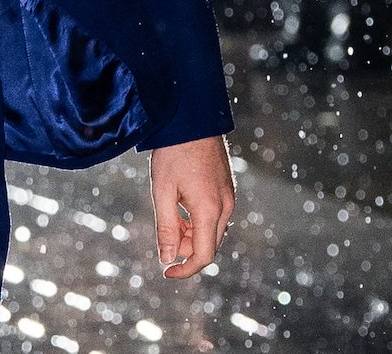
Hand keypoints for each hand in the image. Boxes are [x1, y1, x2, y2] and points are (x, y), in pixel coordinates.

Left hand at [148, 136, 234, 278]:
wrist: (192, 120)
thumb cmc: (173, 153)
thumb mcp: (163, 189)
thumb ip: (166, 226)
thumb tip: (167, 258)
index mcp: (210, 209)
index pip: (204, 255)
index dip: (185, 269)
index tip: (166, 273)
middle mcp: (225, 207)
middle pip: (208, 245)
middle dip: (185, 249)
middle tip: (163, 236)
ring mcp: (229, 198)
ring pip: (211, 231)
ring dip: (190, 234)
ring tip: (169, 213)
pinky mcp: (226, 190)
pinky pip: (214, 216)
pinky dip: (197, 220)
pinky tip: (180, 205)